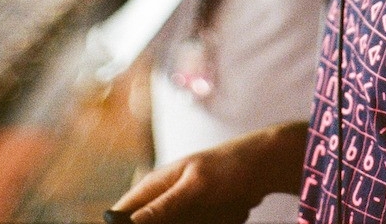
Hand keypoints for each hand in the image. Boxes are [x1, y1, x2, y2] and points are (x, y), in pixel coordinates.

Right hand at [109, 122, 307, 223]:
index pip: (122, 212)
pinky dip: (211, 223)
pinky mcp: (198, 219)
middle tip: (196, 216)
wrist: (262, 166)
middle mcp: (163, 199)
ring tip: (215, 209)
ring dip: (197, 223)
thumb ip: (164, 205)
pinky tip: (225, 212)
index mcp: (154, 185)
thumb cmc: (228, 166)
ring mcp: (181, 211)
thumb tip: (133, 222)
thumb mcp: (195, 187)